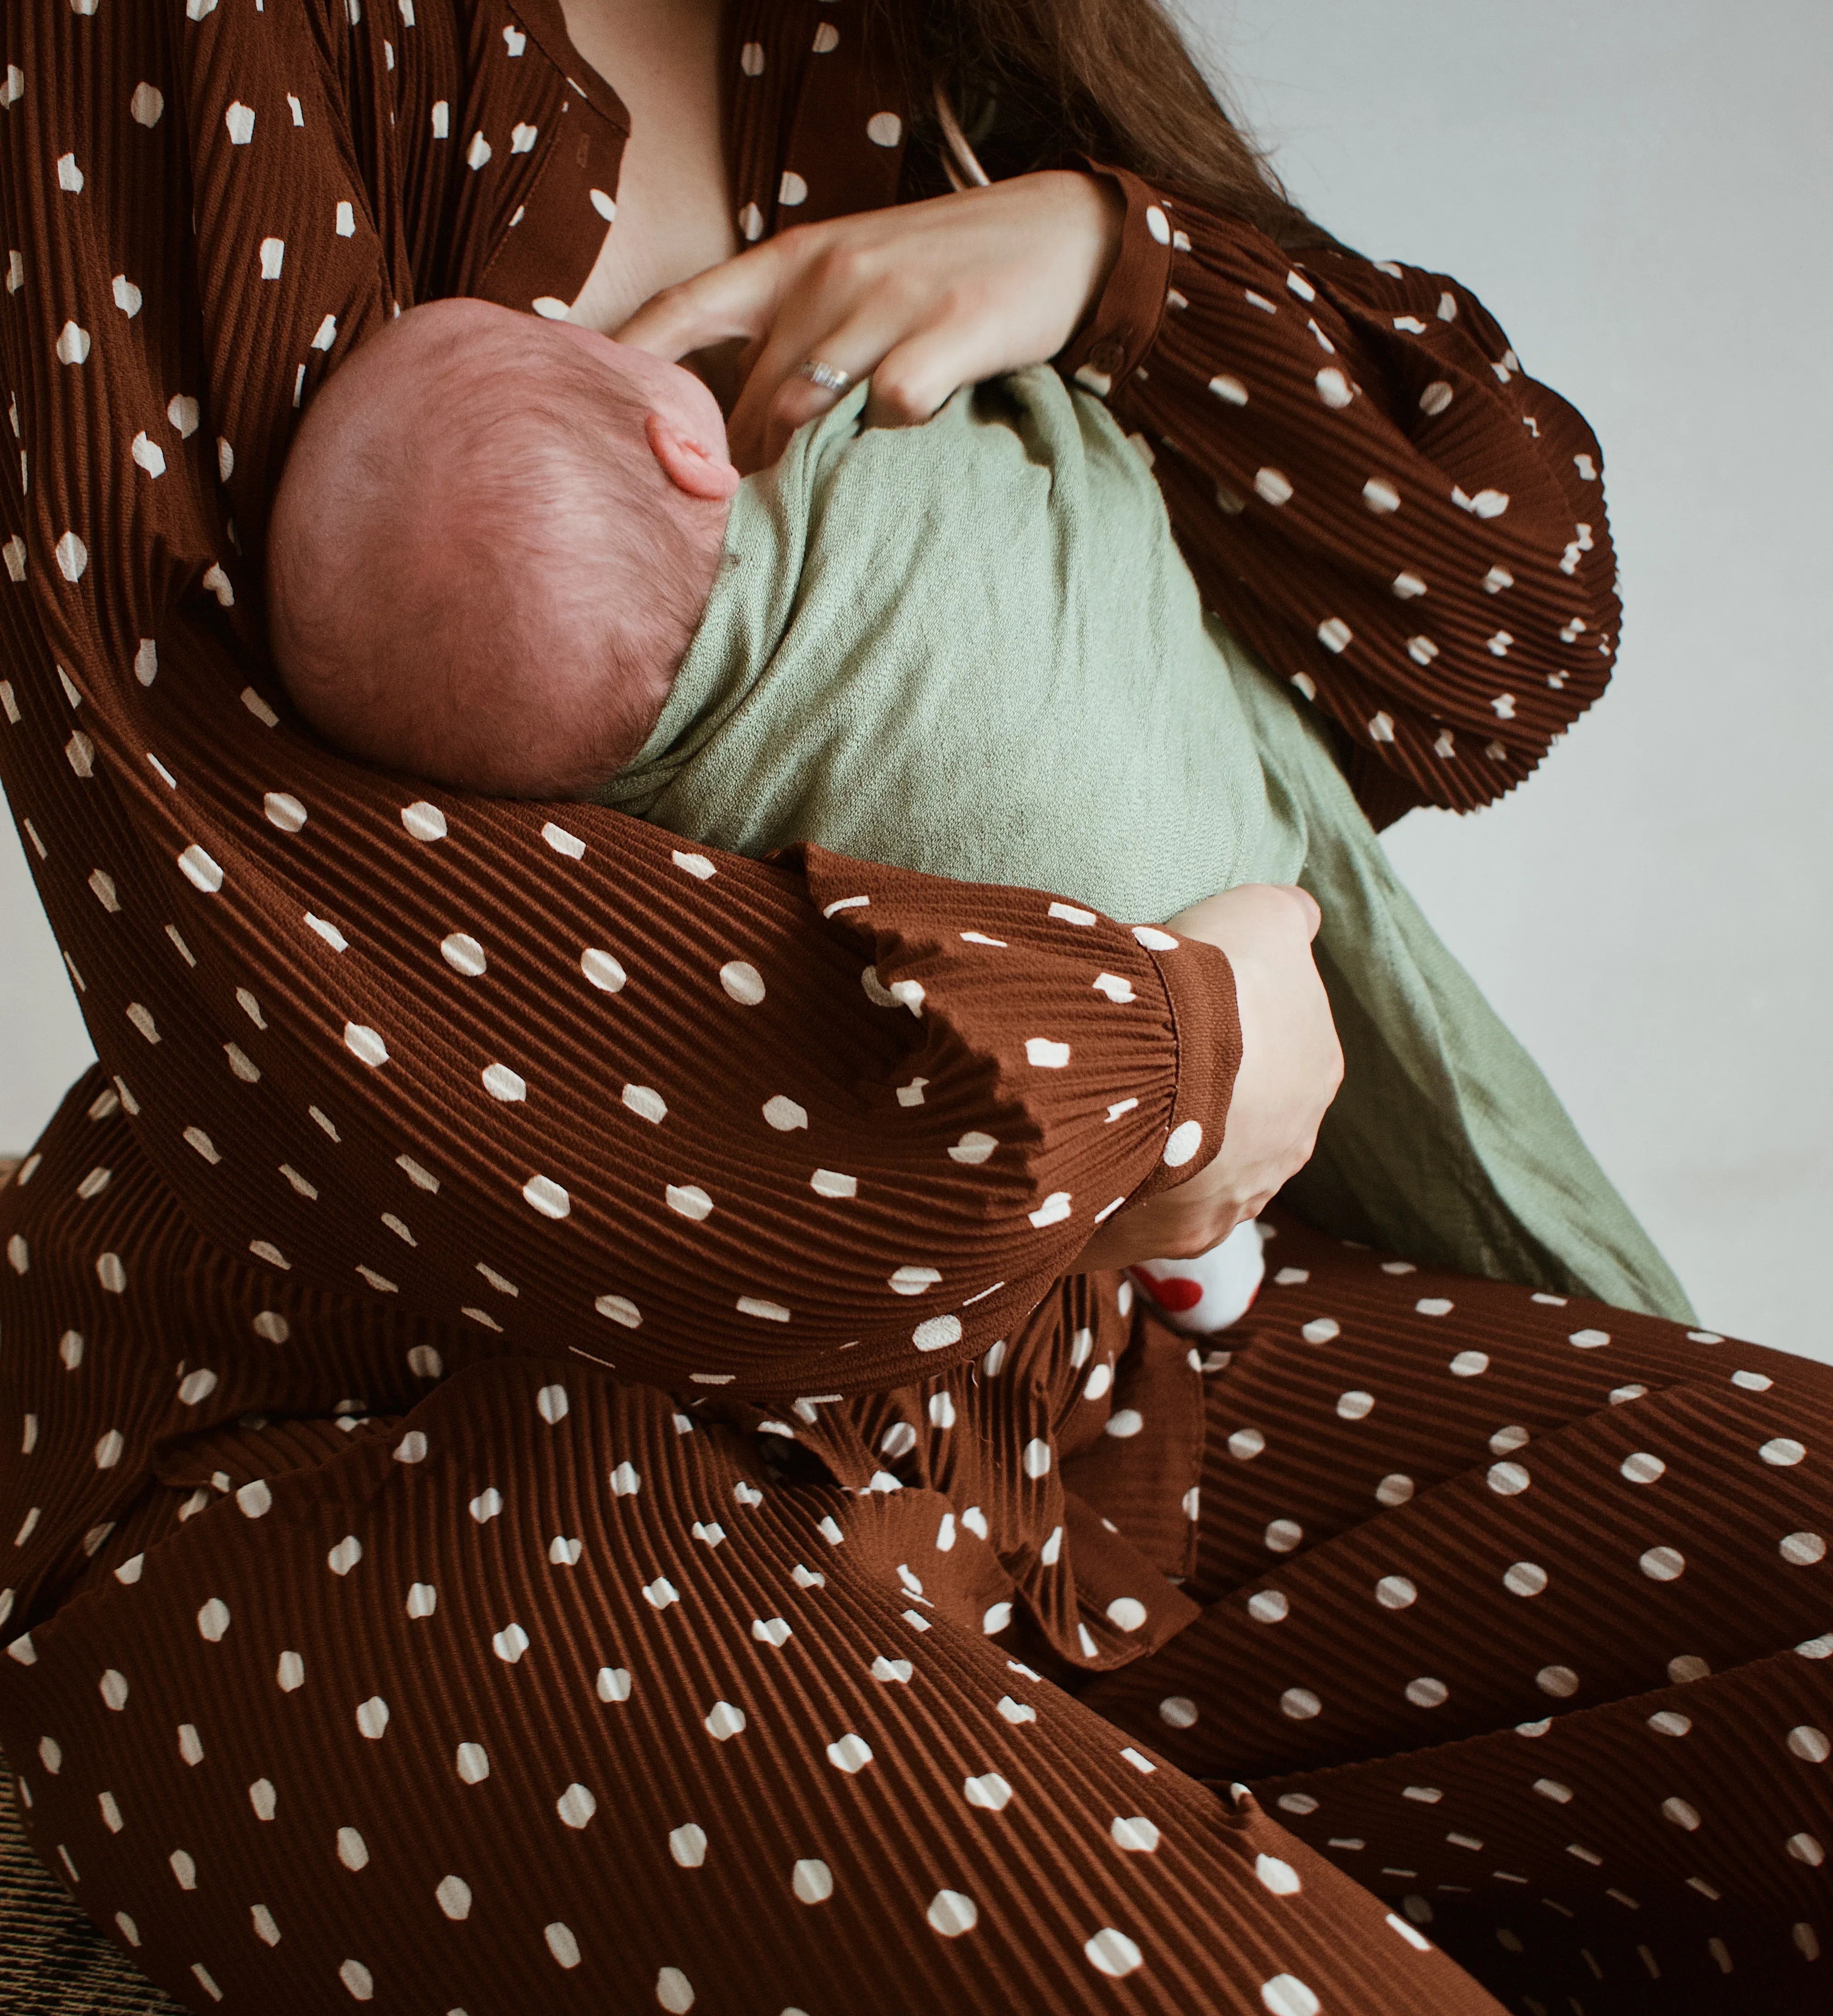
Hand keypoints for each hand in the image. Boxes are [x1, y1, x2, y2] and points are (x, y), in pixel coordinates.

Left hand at [614, 171, 1124, 472]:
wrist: (1063, 234)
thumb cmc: (948, 271)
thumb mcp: (856, 276)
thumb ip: (796, 332)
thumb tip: (743, 424)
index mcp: (795, 260)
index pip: (686, 307)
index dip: (631, 361)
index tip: (585, 411)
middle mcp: (831, 274)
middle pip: (753, 394)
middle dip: (745, 465)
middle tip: (750, 522)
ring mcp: (890, 299)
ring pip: (809, 409)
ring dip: (805, 469)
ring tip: (814, 511)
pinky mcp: (950, 328)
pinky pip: (892, 409)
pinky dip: (890, 442)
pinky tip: (906, 451)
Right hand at [1073, 885, 1342, 1272]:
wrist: (1158, 1052)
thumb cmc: (1217, 981)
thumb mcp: (1263, 916)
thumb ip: (1286, 917)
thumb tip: (1298, 917)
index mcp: (1315, 1072)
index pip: (1274, 1055)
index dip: (1223, 1037)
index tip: (1172, 1020)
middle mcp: (1289, 1147)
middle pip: (1238, 1124)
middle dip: (1195, 1106)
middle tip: (1136, 1072)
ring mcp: (1235, 1201)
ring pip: (1194, 1177)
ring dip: (1159, 1156)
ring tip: (1104, 1122)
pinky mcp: (1178, 1236)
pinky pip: (1146, 1219)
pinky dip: (1121, 1201)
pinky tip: (1087, 1172)